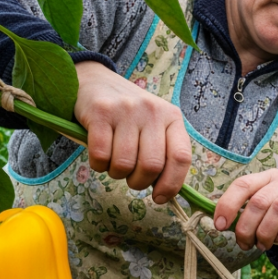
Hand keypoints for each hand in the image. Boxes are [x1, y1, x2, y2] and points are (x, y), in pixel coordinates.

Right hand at [72, 61, 191, 203]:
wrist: (96, 81)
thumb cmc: (129, 114)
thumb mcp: (154, 126)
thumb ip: (163, 153)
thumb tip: (165, 193)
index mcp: (172, 117)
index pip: (181, 157)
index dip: (172, 184)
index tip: (159, 197)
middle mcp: (152, 111)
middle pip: (151, 166)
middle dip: (138, 182)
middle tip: (130, 177)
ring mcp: (126, 110)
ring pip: (124, 164)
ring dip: (116, 174)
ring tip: (113, 162)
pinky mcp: (100, 112)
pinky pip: (101, 156)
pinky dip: (98, 165)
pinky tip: (99, 156)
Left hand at [213, 169, 277, 255]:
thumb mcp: (261, 213)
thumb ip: (244, 213)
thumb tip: (220, 223)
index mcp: (267, 178)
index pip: (243, 184)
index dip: (228, 205)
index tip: (220, 226)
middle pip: (259, 201)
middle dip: (246, 227)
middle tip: (244, 244)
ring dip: (265, 232)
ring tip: (262, 245)